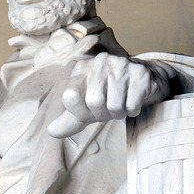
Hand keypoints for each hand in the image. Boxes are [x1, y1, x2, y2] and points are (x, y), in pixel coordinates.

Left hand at [47, 53, 174, 137]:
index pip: (70, 96)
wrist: (141, 83)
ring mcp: (121, 65)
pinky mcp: (140, 74)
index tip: (88, 112)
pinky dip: (132, 111)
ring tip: (120, 104)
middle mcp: (99, 62)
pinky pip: (132, 105)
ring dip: (119, 113)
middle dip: (102, 114)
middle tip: (108, 109)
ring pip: (114, 106)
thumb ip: (70, 119)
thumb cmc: (109, 96)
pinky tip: (132, 102)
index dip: (80, 112)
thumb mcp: (87, 108)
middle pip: (94, 102)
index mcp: (81, 69)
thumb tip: (52, 131)